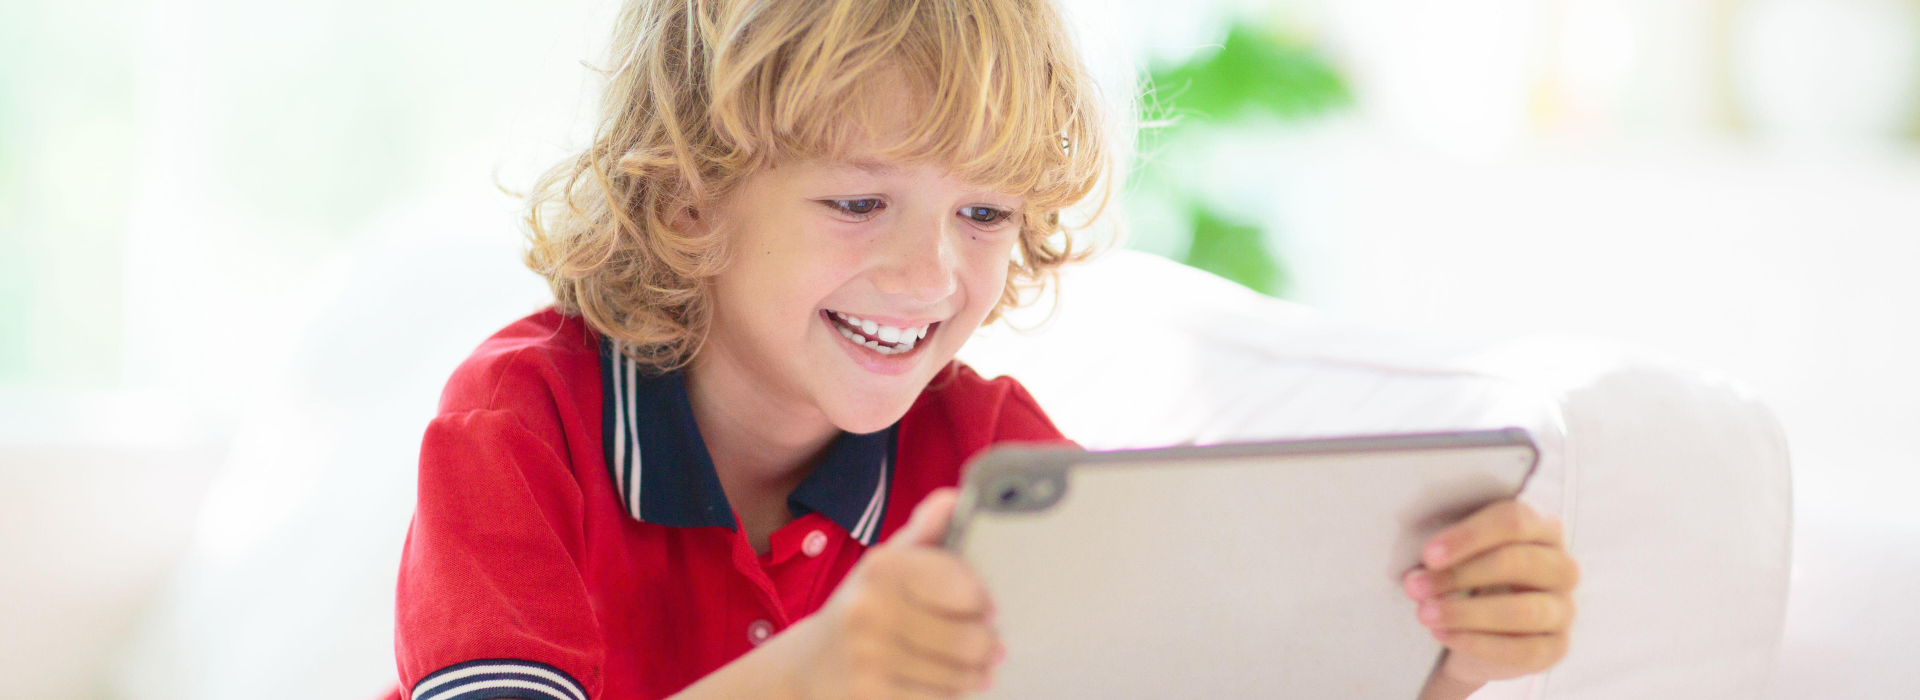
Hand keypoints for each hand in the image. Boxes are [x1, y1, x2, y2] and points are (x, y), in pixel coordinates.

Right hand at [787, 488, 1001, 699]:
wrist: (809, 664)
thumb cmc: (860, 607)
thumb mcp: (886, 563)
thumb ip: (925, 531)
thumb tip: (956, 499)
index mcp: (882, 567)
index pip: (964, 585)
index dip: (983, 600)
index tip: (986, 606)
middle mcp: (871, 609)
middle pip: (971, 637)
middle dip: (987, 644)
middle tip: (989, 644)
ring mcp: (870, 656)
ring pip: (960, 674)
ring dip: (975, 672)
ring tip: (975, 666)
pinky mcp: (872, 696)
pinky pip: (940, 699)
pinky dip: (950, 693)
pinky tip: (946, 683)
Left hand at [1404, 500, 1578, 688]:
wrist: (1471, 635)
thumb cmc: (1463, 579)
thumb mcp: (1457, 556)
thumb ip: (1448, 547)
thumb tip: (1422, 555)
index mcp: (1541, 527)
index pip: (1513, 520)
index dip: (1470, 536)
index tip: (1429, 554)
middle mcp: (1561, 566)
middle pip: (1518, 561)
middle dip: (1460, 574)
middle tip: (1415, 586)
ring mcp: (1563, 608)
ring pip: (1522, 610)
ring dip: (1466, 612)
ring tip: (1424, 614)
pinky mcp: (1556, 647)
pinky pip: (1522, 649)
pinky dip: (1477, 643)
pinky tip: (1443, 635)